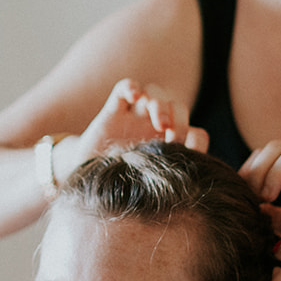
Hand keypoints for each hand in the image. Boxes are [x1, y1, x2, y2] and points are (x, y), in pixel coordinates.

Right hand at [63, 78, 208, 178]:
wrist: (86, 181)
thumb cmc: (120, 188)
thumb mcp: (145, 189)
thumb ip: (166, 185)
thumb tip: (192, 192)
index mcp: (169, 147)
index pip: (195, 133)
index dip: (195, 139)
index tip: (188, 153)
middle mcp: (154, 129)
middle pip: (177, 108)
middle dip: (180, 119)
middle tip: (174, 136)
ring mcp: (134, 118)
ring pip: (154, 93)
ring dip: (161, 104)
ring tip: (161, 122)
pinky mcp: (112, 113)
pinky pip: (124, 88)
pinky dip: (131, 87)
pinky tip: (134, 96)